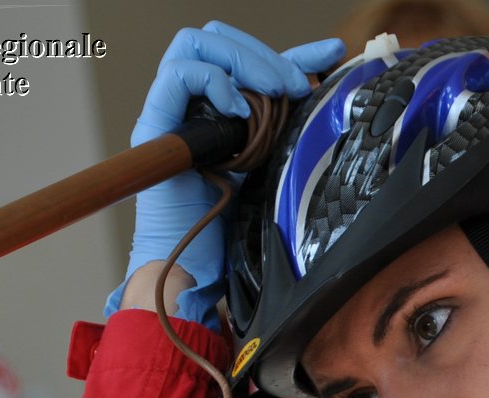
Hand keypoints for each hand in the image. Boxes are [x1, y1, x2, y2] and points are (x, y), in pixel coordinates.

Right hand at [108, 23, 344, 327]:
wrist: (197, 267)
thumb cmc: (231, 229)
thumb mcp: (275, 167)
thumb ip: (288, 131)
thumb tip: (325, 97)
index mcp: (221, 110)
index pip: (252, 59)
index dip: (294, 50)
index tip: (332, 51)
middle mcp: (192, 104)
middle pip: (218, 40)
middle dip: (264, 54)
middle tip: (296, 86)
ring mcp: (172, 112)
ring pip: (195, 45)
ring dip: (243, 62)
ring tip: (274, 93)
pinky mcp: (156, 127)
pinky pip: (180, 76)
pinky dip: (215, 82)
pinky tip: (241, 112)